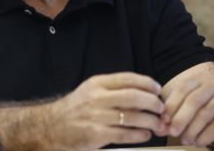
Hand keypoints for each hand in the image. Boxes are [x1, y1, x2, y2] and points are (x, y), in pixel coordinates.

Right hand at [47, 72, 165, 149]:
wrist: (51, 126)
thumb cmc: (76, 108)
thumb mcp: (90, 90)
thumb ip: (112, 89)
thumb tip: (143, 91)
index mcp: (97, 84)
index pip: (127, 79)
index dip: (147, 83)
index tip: (157, 89)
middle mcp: (97, 97)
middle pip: (133, 97)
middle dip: (153, 103)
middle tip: (161, 108)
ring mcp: (96, 116)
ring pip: (132, 117)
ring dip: (151, 121)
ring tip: (158, 125)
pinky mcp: (96, 134)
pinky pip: (124, 134)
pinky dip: (139, 134)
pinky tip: (145, 134)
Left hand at [161, 63, 213, 146]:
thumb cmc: (199, 109)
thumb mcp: (184, 107)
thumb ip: (171, 116)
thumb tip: (159, 129)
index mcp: (196, 80)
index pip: (182, 89)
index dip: (172, 104)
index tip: (164, 119)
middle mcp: (211, 86)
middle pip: (193, 101)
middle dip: (181, 118)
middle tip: (173, 132)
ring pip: (204, 114)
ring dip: (192, 130)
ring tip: (184, 140)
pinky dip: (205, 136)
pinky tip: (198, 142)